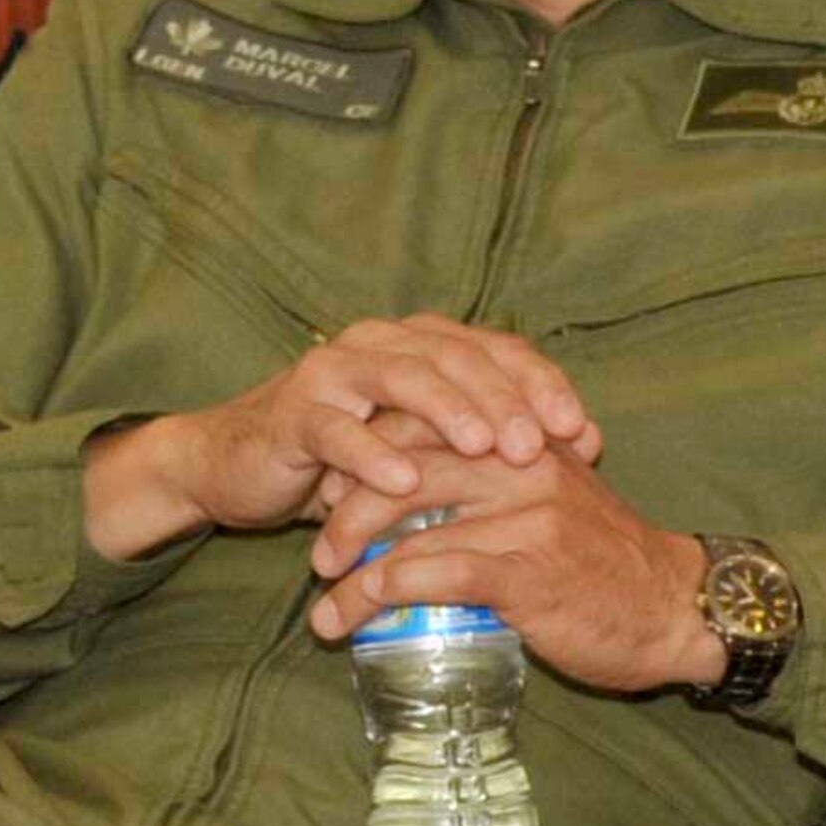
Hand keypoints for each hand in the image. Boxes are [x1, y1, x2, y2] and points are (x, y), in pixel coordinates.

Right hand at [83, 315, 596, 560]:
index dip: (542, 385)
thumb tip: (586, 448)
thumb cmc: (347, 462)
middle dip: (505, 400)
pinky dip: (371, 454)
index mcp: (422, 344)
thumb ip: (490, 442)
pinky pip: (337, 429)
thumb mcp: (426, 450)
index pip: (496, 350)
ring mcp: (336, 371)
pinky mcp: (294, 411)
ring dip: (449, 412)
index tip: (582, 432)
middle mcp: (383, 342)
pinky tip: (404, 483)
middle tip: (541, 446)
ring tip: (487, 448)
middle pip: (457, 358)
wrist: (240, 466)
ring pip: (403, 378)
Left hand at [307, 442, 725, 693]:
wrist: (674, 607)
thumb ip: (500, 484)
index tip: (335, 491)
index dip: (370, 452)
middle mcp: (521, 463)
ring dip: (351, 565)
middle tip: (321, 550)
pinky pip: (431, 574)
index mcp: (524, 437)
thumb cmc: (608, 561)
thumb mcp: (556, 498)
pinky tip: (348, 616)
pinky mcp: (524, 571)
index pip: (428, 420)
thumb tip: (423, 503)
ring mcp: (523, 515)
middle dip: (348, 507)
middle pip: (405, 464)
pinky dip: (378, 594)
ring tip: (323, 602)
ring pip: (409, 524)